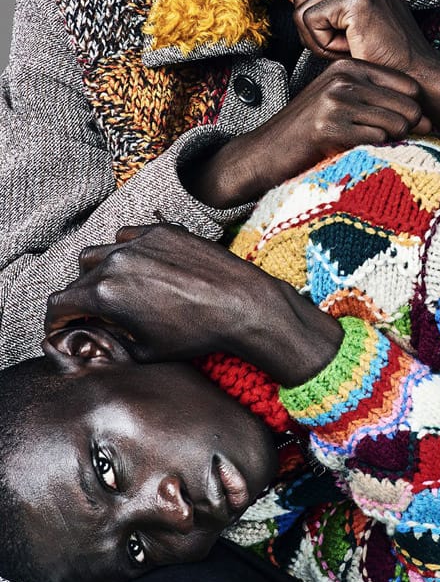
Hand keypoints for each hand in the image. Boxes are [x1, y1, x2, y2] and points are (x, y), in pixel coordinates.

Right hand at [46, 224, 342, 383]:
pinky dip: (127, 250)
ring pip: (99, 252)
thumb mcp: (143, 352)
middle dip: (81, 298)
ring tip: (117, 289)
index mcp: (104, 294)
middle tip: (95, 314)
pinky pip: (128, 236)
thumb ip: (107, 343)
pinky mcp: (161, 230)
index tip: (63, 327)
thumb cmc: (194, 335)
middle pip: (78, 278)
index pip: (58, 303)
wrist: (240, 303)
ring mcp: (139, 241)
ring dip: (99, 270)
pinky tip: (142, 267)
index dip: (57, 320)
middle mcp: (115, 261)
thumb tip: (86, 339)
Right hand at [185, 58, 430, 207]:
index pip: (408, 85)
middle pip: (408, 106)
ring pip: (397, 124)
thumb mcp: (340, 102)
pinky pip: (376, 140)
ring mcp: (335, 100)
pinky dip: (372, 151)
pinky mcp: (329, 126)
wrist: (264, 152)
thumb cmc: (308, 131)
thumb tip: (427, 118)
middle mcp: (343, 78)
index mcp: (348, 66)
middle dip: (407, 129)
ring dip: (390, 142)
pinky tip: (352, 150)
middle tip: (388, 141)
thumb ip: (377, 100)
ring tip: (367, 145)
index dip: (414, 110)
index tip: (402, 126)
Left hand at [286, 0, 439, 180]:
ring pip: (301, 8)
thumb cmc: (383, 58)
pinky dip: (323, 43)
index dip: (322, 22)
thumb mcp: (344, 27)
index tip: (352, 36)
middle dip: (317, 30)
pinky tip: (352, 47)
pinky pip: (309, 19)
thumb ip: (320, 3)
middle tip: (351, 44)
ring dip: (320, 39)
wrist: (413, 79)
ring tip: (352, 45)